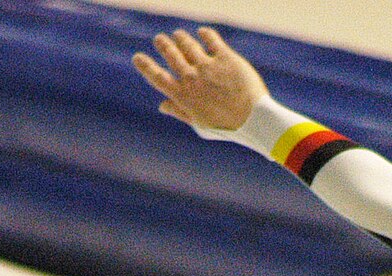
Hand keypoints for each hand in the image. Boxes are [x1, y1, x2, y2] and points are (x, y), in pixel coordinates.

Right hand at [132, 27, 267, 132]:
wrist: (253, 119)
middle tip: (160, 39)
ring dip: (181, 38)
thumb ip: (180, 111)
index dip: (145, 66)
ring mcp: (207, 66)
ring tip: (178, 35)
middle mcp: (191, 78)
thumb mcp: (199, 123)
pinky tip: (202, 33)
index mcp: (182, 96)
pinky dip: (204, 34)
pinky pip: (211, 39)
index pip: (157, 77)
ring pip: (188, 44)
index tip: (138, 57)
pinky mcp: (225, 58)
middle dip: (163, 45)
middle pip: (171, 55)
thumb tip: (162, 106)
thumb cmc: (226, 126)